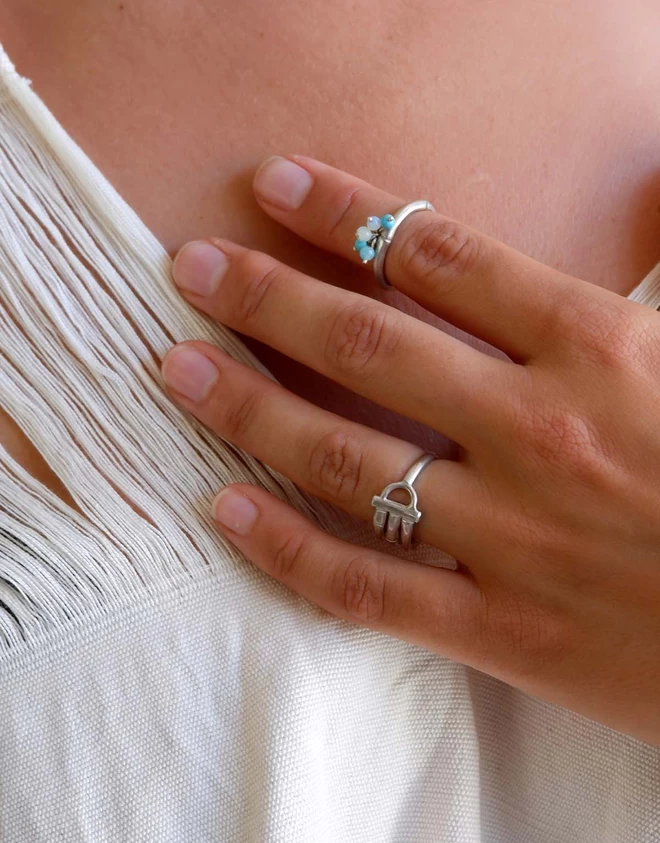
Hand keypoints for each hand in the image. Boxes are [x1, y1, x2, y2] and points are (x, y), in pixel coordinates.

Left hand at [161, 156, 659, 744]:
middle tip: (189, 268)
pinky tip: (223, 509)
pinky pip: (365, 586)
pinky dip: (285, 548)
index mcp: (596, 350)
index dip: (343, 210)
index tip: (273, 186)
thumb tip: (651, 162)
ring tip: (175, 367)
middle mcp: (537, 430)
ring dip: (246, 406)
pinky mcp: (500, 629)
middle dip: (264, 294)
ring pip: (344, 457)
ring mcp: (510, 535)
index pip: (437, 253)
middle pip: (364, 342)